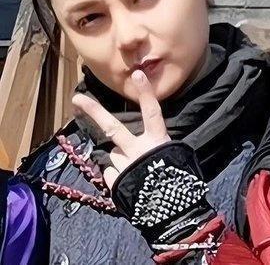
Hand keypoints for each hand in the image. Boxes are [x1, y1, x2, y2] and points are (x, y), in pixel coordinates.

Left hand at [71, 69, 170, 189]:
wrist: (172, 212)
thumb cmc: (178, 183)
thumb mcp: (173, 158)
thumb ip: (155, 147)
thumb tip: (140, 145)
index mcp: (157, 142)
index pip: (152, 112)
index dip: (145, 93)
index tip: (138, 73)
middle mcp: (138, 150)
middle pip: (113, 127)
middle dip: (94, 111)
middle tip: (76, 98)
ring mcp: (124, 165)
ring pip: (114, 154)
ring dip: (121, 159)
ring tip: (136, 172)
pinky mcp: (115, 181)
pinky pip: (111, 172)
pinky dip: (117, 175)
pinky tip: (129, 183)